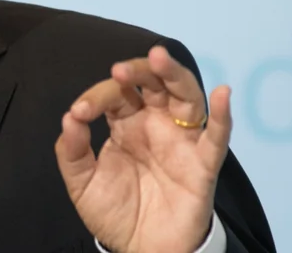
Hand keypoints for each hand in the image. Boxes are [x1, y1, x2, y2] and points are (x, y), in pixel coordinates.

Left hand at [54, 45, 231, 252]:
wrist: (141, 249)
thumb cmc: (114, 212)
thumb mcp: (82, 183)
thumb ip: (72, 151)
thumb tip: (68, 116)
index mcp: (126, 124)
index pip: (116, 95)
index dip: (98, 96)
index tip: (80, 112)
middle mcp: (155, 125)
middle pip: (154, 84)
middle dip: (139, 70)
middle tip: (120, 69)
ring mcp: (181, 141)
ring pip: (185, 97)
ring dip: (174, 75)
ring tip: (160, 58)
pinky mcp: (202, 165)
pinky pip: (216, 138)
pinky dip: (223, 116)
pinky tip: (222, 93)